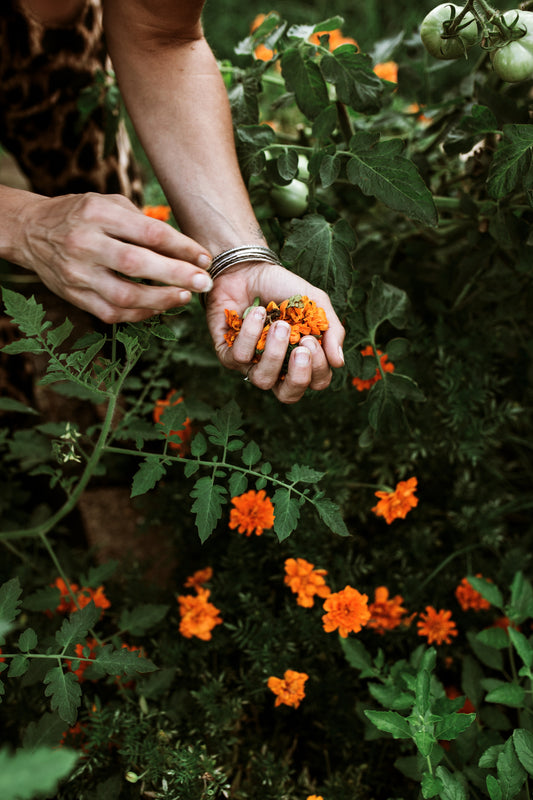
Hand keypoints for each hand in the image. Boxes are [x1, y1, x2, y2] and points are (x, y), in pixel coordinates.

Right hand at [16, 192, 212, 322]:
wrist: (32, 231)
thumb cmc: (81, 215)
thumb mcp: (109, 203)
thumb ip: (142, 223)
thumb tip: (185, 247)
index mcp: (98, 213)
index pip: (149, 232)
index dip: (182, 247)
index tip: (204, 257)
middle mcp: (85, 243)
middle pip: (137, 264)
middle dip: (176, 275)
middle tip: (203, 282)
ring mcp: (77, 273)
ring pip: (124, 295)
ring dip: (160, 300)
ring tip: (184, 297)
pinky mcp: (73, 295)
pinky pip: (111, 313)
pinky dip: (140, 314)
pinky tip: (158, 307)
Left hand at [204, 262, 344, 403]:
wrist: (249, 268)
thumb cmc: (284, 288)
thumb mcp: (316, 304)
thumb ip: (332, 330)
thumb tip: (338, 362)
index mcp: (300, 360)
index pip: (315, 382)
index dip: (317, 369)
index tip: (313, 340)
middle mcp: (276, 368)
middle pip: (288, 395)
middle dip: (298, 375)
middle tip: (302, 348)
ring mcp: (251, 365)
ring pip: (263, 380)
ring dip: (274, 352)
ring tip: (279, 324)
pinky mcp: (227, 354)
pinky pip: (239, 358)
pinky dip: (250, 333)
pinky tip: (257, 312)